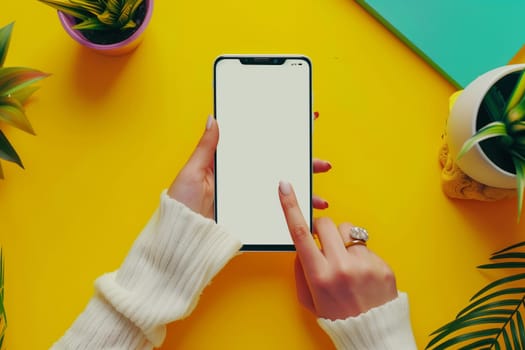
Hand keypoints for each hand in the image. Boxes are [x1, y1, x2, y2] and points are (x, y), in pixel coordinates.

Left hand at [168, 115, 331, 217]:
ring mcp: (249, 199)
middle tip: (322, 164)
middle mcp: (243, 180)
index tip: (301, 123)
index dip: (280, 135)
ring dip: (304, 192)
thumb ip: (206, 148)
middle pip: (278, 167)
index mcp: (231, 164)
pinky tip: (306, 215)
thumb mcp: (191, 173)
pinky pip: (276, 213)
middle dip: (303, 165)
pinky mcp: (251, 217)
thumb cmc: (180, 206)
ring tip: (320, 197)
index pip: (259, 145)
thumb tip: (214, 119)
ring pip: (282, 191)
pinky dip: (293, 213)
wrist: (179, 240)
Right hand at [278, 181, 397, 319]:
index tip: (285, 187)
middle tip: (325, 244)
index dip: (290, 207)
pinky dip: (361, 255)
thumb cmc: (338, 317)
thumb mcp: (309, 300)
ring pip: (348, 231)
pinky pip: (366, 246)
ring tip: (348, 263)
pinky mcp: (382, 265)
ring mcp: (364, 264)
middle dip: (322, 228)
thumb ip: (301, 271)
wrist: (373, 333)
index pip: (300, 233)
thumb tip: (303, 247)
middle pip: (325, 224)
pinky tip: (363, 274)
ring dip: (344, 241)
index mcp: (319, 275)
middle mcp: (341, 267)